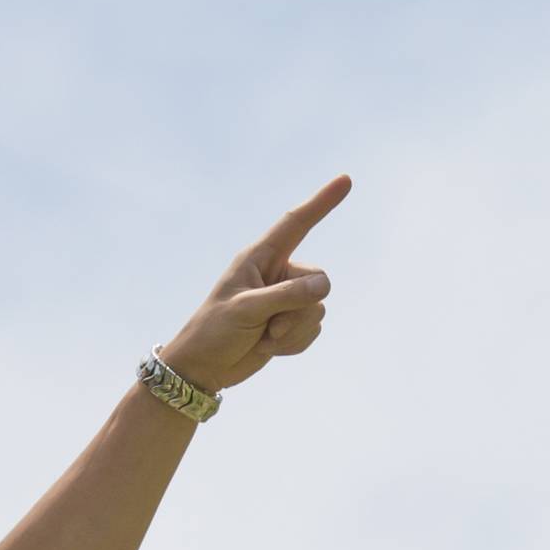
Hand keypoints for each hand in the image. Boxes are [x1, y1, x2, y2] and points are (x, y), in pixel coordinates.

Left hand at [161, 176, 348, 392]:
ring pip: (317, 309)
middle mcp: (276, 274)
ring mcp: (285, 300)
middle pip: (318, 282)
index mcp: (260, 258)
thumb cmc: (214, 331)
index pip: (297, 224)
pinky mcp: (289, 324)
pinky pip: (313, 330)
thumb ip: (287, 295)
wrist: (203, 369)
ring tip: (264, 338)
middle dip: (299, 310)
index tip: (346, 180)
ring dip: (293, 331)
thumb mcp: (247, 309)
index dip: (322, 202)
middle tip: (269, 326)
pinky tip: (268, 347)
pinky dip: (294, 344)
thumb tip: (323, 285)